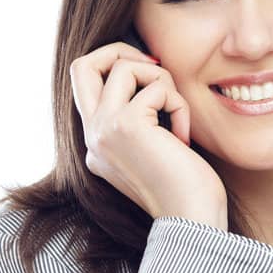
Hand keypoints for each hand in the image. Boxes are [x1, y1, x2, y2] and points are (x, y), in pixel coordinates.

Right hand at [70, 42, 228, 223]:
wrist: (190, 221)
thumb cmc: (186, 190)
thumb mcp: (155, 150)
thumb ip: (142, 120)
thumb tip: (152, 76)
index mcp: (96, 146)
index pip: (88, 87)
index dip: (119, 68)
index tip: (153, 77)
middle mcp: (92, 137)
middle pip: (82, 65)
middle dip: (121, 51)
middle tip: (156, 66)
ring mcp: (103, 130)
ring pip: (123, 67)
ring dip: (162, 80)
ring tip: (176, 113)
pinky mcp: (125, 125)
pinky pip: (156, 87)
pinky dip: (179, 105)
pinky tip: (183, 138)